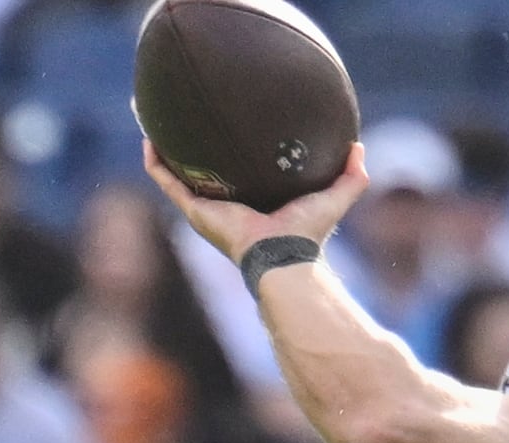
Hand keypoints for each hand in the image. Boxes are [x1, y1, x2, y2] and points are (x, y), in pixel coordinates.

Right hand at [142, 138, 372, 263]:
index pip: (237, 177)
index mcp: (252, 203)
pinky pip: (167, 182)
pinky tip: (149, 138)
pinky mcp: (194, 210)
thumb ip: (351, 176)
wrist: (284, 256)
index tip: (224, 129)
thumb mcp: (334, 197)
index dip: (229, 155)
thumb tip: (358, 146)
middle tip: (182, 120)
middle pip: (201, 174)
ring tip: (152, 123)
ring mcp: (205, 210)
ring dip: (162, 152)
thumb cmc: (307, 234)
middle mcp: (224, 207)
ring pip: (175, 177)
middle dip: (189, 151)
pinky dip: (156, 163)